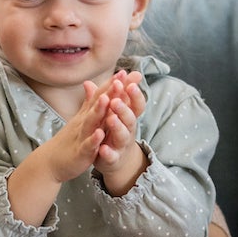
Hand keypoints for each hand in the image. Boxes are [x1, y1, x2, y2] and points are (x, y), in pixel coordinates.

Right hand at [32, 81, 114, 184]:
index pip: (100, 95)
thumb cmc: (69, 139)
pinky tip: (100, 134)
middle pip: (98, 104)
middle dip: (110, 90)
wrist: (51, 161)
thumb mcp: (80, 118)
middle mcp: (84, 122)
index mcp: (87, 115)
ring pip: (91, 121)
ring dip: (99, 110)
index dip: (112, 83)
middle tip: (122, 77)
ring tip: (108, 98)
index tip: (125, 71)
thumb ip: (88, 102)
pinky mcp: (80, 152)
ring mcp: (82, 136)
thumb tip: (90, 82)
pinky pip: (88, 145)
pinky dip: (94, 139)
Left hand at [94, 71, 147, 192]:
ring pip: (122, 136)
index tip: (131, 81)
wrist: (117, 161)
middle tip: (116, 99)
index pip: (136, 103)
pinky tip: (102, 148)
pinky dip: (108, 153)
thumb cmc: (115, 132)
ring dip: (117, 127)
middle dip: (124, 108)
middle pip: (130, 118)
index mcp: (128, 117)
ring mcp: (121, 145)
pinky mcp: (113, 159)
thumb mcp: (114, 112)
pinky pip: (112, 156)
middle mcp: (128, 130)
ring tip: (110, 119)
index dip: (134, 93)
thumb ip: (114, 95)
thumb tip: (117, 75)